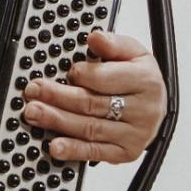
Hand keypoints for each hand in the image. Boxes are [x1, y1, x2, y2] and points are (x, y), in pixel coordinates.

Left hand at [20, 30, 165, 164]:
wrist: (156, 106)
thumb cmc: (140, 79)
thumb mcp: (133, 52)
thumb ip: (113, 43)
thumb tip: (95, 38)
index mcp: (145, 81)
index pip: (104, 79)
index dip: (80, 74)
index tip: (65, 71)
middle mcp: (143, 110)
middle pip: (92, 104)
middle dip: (57, 97)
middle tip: (34, 91)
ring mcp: (134, 134)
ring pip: (89, 128)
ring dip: (57, 121)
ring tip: (34, 113)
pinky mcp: (125, 153)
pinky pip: (96, 152)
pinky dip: (73, 150)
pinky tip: (55, 146)